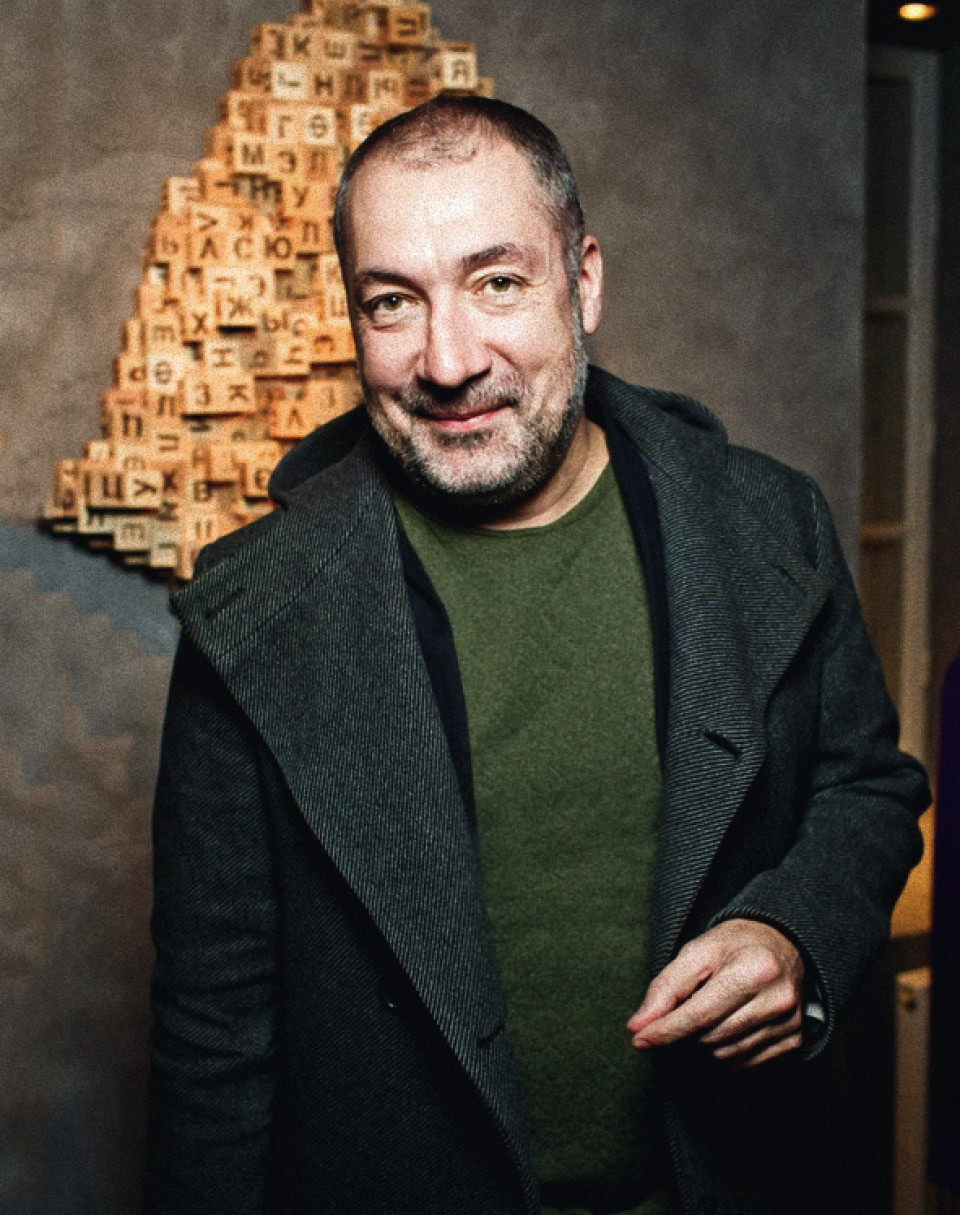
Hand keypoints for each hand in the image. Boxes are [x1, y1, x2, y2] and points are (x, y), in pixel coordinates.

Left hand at [626, 919, 804, 1066]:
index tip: (639, 1039)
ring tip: (697, 1021)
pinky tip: (719, 1031)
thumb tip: (638, 1026)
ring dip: (700, 1047)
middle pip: (710, 1038)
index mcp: (753, 969)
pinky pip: (744, 1063)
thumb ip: (665, 988)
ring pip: (724, 1056)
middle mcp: (777, 999)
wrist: (782, 945)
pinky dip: (722, 1054)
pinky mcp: (793, 1041)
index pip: (699, 1014)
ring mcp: (789, 1023)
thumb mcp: (696, 952)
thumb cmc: (734, 946)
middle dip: (681, 1035)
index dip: (665, 1031)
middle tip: (670, 1020)